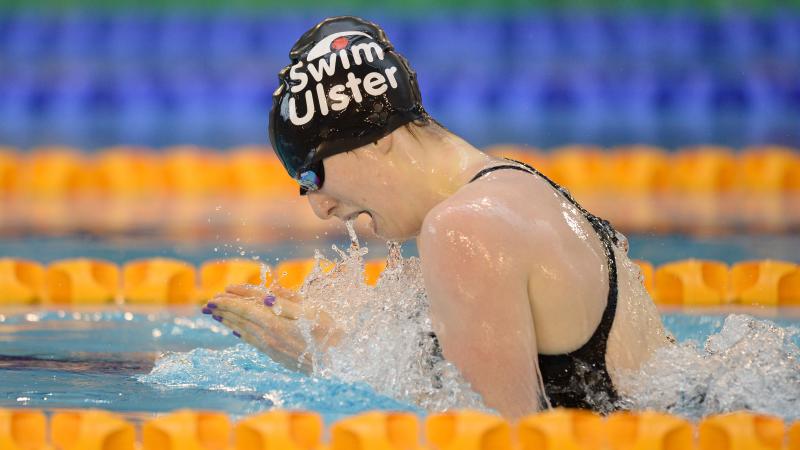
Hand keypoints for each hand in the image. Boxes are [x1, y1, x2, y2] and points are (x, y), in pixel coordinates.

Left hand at [203, 284, 340, 373]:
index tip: (216, 296)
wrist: (338, 363)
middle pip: (241, 320)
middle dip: (224, 311)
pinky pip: (252, 343)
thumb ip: (287, 302)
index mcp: (275, 323)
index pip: (246, 309)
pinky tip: (237, 332)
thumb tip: (265, 295)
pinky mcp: (276, 356)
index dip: (230, 302)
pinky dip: (241, 334)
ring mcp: (271, 349)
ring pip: (244, 332)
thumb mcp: (312, 311)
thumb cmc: (330, 333)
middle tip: (208, 304)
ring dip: (229, 322)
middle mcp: (269, 337)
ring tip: (217, 316)